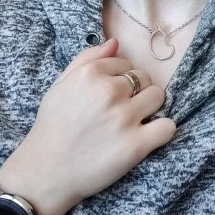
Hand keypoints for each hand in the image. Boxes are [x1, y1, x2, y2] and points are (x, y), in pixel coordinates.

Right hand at [0, 37, 176, 214]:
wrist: (46, 171)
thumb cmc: (53, 126)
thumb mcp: (60, 85)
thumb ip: (87, 59)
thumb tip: (116, 43)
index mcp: (91, 74)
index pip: (125, 63)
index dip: (120, 79)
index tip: (109, 96)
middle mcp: (109, 91)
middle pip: (144, 78)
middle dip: (136, 92)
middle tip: (120, 111)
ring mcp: (124, 118)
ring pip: (158, 97)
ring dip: (150, 108)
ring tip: (133, 122)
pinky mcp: (136, 145)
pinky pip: (167, 127)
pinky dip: (161, 131)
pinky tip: (147, 137)